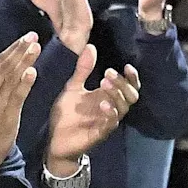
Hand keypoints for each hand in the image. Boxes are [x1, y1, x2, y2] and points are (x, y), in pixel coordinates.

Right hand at [0, 33, 39, 187]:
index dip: (10, 50)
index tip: (23, 38)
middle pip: (3, 69)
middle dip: (18, 51)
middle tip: (32, 37)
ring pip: (10, 80)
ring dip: (24, 62)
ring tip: (36, 48)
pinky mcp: (5, 117)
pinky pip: (16, 98)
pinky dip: (24, 84)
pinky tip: (32, 72)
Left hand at [46, 45, 139, 169]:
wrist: (56, 141)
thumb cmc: (67, 115)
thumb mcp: (73, 89)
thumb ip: (82, 70)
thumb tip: (90, 46)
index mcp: (107, 97)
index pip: (129, 86)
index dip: (132, 77)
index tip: (126, 66)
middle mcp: (111, 109)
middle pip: (131, 95)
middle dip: (123, 84)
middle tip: (108, 74)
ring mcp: (106, 122)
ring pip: (123, 108)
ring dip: (117, 95)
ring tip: (104, 84)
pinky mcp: (99, 134)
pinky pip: (110, 124)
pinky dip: (109, 113)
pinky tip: (103, 104)